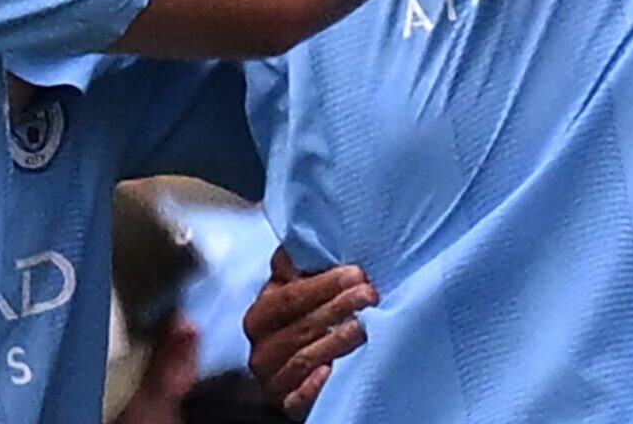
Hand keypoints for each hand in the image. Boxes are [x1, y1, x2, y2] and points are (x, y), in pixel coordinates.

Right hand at [243, 247, 378, 421]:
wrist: (311, 368)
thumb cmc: (314, 316)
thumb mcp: (306, 288)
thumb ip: (304, 265)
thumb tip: (314, 228)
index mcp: (262, 314)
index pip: (290, 295)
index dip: (324, 283)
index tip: (357, 272)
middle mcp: (261, 348)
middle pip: (300, 325)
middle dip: (338, 306)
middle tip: (370, 294)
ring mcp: (273, 379)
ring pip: (302, 359)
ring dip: (334, 342)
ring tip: (364, 328)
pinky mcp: (286, 405)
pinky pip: (296, 398)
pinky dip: (312, 387)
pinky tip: (332, 373)